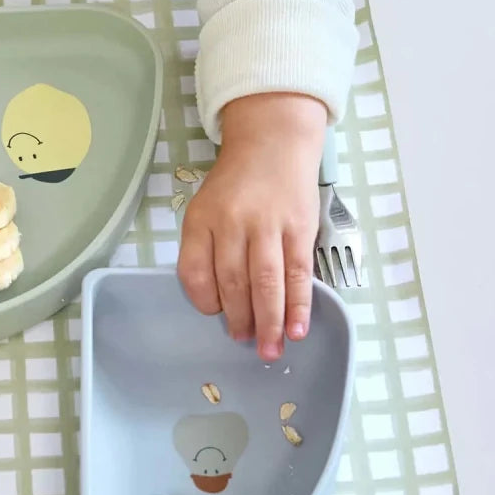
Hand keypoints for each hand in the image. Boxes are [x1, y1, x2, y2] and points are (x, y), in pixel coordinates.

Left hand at [177, 93, 324, 361]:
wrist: (272, 144)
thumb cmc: (236, 184)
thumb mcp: (207, 207)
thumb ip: (208, 247)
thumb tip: (223, 300)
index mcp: (201, 218)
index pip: (195, 270)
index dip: (204, 300)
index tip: (215, 313)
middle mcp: (231, 222)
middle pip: (232, 281)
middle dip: (239, 320)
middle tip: (244, 342)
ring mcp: (267, 225)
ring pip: (265, 283)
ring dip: (269, 322)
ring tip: (270, 350)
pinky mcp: (299, 228)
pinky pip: (297, 274)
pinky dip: (298, 306)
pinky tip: (297, 329)